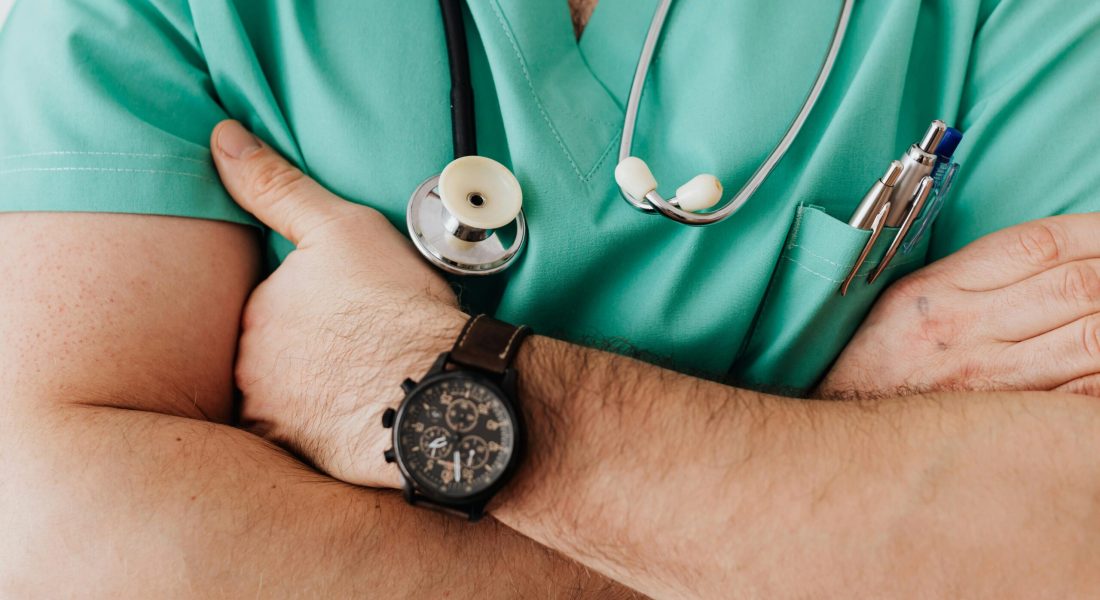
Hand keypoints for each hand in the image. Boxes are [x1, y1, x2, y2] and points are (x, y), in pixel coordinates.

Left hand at [211, 120, 467, 487]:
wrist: (439, 390)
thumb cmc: (398, 307)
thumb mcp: (341, 227)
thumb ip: (276, 186)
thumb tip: (222, 139)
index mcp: (257, 310)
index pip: (272, 304)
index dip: (317, 305)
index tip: (354, 311)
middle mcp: (249, 366)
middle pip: (272, 353)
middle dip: (308, 351)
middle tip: (362, 347)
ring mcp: (272, 417)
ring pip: (285, 397)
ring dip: (314, 392)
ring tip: (368, 382)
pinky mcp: (300, 457)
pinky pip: (301, 440)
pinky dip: (324, 428)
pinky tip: (359, 418)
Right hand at [820, 214, 1099, 398]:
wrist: (847, 446)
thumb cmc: (875, 369)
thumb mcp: (903, 303)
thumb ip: (968, 275)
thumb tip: (1049, 257)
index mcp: (937, 293)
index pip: (1038, 245)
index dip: (1095, 231)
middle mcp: (965, 333)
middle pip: (1078, 286)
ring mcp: (992, 384)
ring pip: (1094, 339)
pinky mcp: (1012, 426)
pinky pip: (1086, 396)